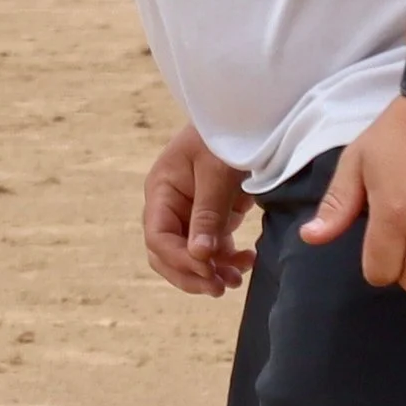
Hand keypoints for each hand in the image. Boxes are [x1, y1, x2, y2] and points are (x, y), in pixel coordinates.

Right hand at [143, 124, 255, 296]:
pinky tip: (247, 261)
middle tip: (219, 288)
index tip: (207, 270)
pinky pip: (210, 248)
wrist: (246, 116)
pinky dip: (226, 260)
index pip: (158, 237)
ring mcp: (189, 213)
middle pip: (166, 253)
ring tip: (235, 281)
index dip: (179, 259)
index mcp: (161, 190)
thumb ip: (207, 214)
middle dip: (190, 274)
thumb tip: (199, 256)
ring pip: (188, 256)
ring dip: (209, 272)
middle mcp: (169, 205)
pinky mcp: (211, 217)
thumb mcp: (217, 172)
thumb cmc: (227, 136)